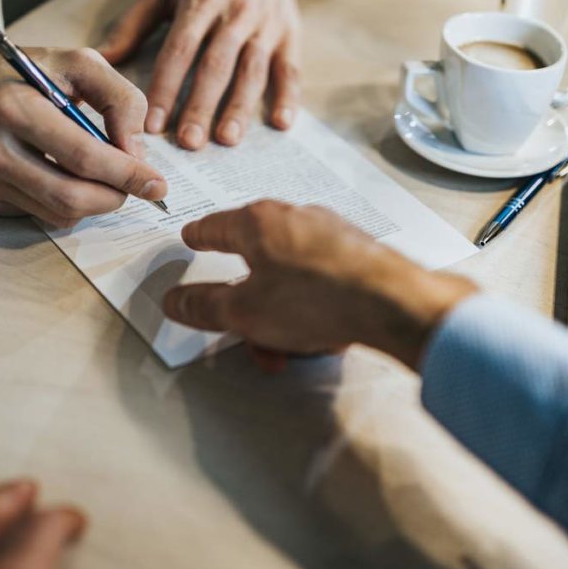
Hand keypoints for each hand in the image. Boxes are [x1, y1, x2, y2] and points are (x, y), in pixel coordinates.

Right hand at [0, 30, 166, 227]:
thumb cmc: (22, 69)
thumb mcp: (77, 62)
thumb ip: (120, 100)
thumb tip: (137, 153)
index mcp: (14, 107)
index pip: (83, 157)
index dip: (127, 175)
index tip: (157, 184)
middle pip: (71, 197)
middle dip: (114, 197)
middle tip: (134, 186)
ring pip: (58, 214)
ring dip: (93, 204)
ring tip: (103, 178)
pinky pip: (38, 214)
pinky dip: (63, 202)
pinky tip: (62, 175)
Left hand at [100, 0, 307, 149]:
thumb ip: (133, 25)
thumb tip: (102, 58)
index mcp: (199, 3)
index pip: (179, 50)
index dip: (166, 88)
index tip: (153, 123)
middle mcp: (233, 15)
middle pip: (215, 66)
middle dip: (201, 105)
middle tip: (189, 141)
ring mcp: (265, 26)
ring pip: (252, 71)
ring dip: (240, 107)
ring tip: (227, 139)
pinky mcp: (290, 36)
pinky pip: (291, 69)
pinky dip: (289, 97)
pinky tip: (282, 124)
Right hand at [163, 201, 478, 369]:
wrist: (392, 304)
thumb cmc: (316, 298)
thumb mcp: (243, 312)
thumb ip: (204, 307)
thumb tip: (175, 301)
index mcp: (258, 222)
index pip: (215, 226)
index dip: (199, 237)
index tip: (191, 239)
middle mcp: (295, 218)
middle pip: (255, 261)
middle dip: (248, 308)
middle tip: (246, 337)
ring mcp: (329, 233)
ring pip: (289, 277)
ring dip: (280, 317)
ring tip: (288, 350)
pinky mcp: (356, 253)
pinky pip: (319, 281)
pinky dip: (310, 308)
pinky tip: (320, 336)